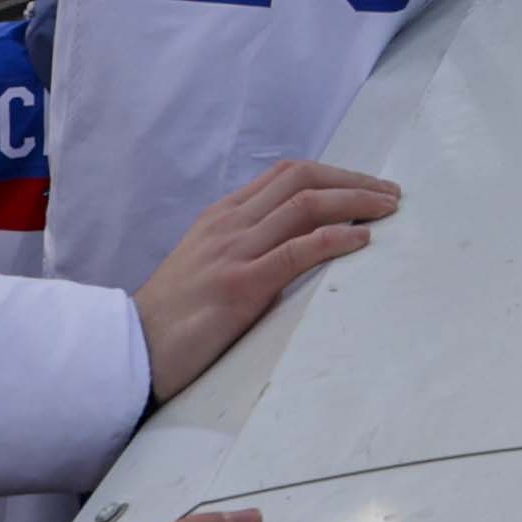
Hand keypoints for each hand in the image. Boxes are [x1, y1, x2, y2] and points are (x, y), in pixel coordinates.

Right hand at [130, 156, 398, 397]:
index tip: (367, 185)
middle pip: (302, 178)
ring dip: (356, 203)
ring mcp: (234, 251)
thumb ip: (243, 246)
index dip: (333, 173)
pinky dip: (336, 239)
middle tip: (390, 194)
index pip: (285, 174)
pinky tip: (362, 242)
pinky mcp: (240, 285)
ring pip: (305, 205)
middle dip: (353, 181)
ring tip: (388, 210)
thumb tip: (294, 244)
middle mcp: (229, 224)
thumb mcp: (206, 263)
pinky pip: (298, 250)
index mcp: (222, 215)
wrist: (130, 348)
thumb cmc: (172, 315)